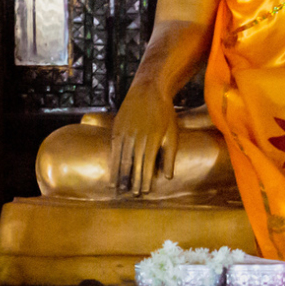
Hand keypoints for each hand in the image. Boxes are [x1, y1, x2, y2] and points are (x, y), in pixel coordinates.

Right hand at [109, 82, 178, 196]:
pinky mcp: (117, 128)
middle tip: (131, 195)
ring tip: (119, 190)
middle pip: (133, 165)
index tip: (143, 192)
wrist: (149, 90)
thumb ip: (169, 156)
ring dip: (120, 175)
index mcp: (153, 140)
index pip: (147, 166)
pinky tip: (112, 173)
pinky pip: (114, 149)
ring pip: (122, 159)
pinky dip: (113, 163)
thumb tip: (167, 177)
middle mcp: (138, 138)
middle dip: (132, 182)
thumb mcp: (172, 134)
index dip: (144, 180)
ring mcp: (126, 133)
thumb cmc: (164, 113)